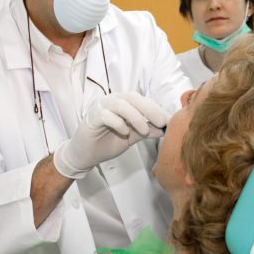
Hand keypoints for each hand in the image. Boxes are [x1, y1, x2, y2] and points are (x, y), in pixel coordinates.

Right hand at [53, 92, 168, 178]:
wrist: (84, 156)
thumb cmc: (106, 143)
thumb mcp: (131, 137)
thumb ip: (146, 131)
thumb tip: (165, 129)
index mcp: (122, 102)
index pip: (142, 99)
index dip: (156, 108)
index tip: (169, 120)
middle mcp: (111, 101)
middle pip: (133, 97)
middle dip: (149, 109)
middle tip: (162, 122)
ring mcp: (100, 107)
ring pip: (120, 104)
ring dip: (136, 117)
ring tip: (144, 131)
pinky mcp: (91, 117)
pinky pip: (105, 115)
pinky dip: (118, 123)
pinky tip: (125, 133)